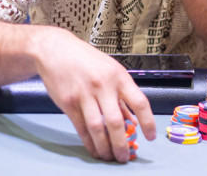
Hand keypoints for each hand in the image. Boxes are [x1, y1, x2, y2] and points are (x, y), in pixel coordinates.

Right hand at [32, 28, 155, 161]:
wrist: (55, 50)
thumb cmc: (86, 60)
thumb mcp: (110, 70)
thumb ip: (122, 96)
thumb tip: (133, 121)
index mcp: (118, 76)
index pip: (139, 102)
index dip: (148, 122)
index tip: (151, 137)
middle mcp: (103, 86)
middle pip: (116, 121)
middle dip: (122, 144)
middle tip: (125, 157)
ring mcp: (84, 94)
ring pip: (97, 128)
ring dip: (105, 147)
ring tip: (109, 157)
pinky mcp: (68, 103)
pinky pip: (81, 128)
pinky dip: (89, 142)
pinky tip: (95, 149)